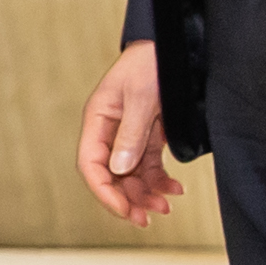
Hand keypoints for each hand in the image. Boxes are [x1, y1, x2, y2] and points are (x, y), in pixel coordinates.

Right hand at [79, 40, 178, 224]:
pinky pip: (149, 166)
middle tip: (147, 218)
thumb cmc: (151, 63)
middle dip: (128, 199)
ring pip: (131, 176)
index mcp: (97, 120)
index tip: (125, 210)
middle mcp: (109, 132)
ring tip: (166, 206)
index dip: (105, 192)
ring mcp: (129, 136)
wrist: (173, 46)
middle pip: (110, 176)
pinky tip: (175, 188)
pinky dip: (160, 180)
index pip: (91, 165)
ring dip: (146, 194)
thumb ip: (131, 134)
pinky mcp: (148, 136)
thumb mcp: (141, 97)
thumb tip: (120, 171)